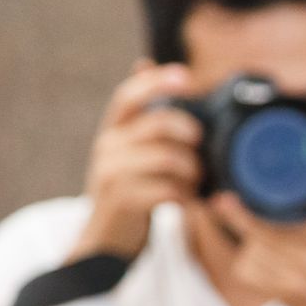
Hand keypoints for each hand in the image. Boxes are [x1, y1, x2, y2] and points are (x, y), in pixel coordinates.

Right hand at [70, 62, 202, 261]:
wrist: (105, 241)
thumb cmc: (129, 191)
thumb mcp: (130, 149)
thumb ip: (141, 116)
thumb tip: (144, 64)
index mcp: (113, 130)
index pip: (130, 95)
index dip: (156, 82)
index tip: (186, 76)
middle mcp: (109, 146)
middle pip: (159, 124)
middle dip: (190, 132)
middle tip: (201, 147)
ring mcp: (113, 173)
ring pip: (169, 158)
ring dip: (192, 170)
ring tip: (194, 182)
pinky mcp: (123, 200)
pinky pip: (168, 189)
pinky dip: (186, 195)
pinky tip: (187, 200)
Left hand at [207, 193, 305, 305]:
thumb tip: (301, 178)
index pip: (291, 208)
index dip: (263, 196)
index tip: (247, 184)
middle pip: (262, 229)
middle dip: (239, 213)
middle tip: (223, 200)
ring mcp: (298, 278)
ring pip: (252, 250)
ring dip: (247, 238)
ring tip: (250, 230)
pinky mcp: (286, 296)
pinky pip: (249, 273)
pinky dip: (247, 261)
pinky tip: (255, 255)